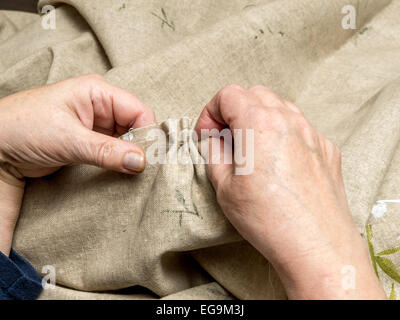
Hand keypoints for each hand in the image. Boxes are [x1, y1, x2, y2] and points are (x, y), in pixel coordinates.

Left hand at [0, 74, 154, 254]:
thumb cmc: (23, 128)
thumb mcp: (68, 139)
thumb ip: (107, 151)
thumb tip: (141, 161)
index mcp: (97, 92)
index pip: (138, 111)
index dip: (147, 134)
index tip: (150, 160)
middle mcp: (100, 105)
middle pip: (136, 125)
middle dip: (140, 147)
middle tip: (142, 170)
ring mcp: (95, 124)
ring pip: (127, 140)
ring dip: (129, 156)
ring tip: (130, 173)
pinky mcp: (90, 141)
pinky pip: (114, 150)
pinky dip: (119, 161)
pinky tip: (119, 172)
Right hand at [195, 85, 385, 299]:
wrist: (316, 246)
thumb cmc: (268, 219)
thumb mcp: (224, 186)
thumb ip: (213, 153)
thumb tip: (213, 140)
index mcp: (259, 123)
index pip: (228, 94)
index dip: (210, 112)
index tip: (208, 135)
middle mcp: (289, 120)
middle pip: (255, 95)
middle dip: (234, 111)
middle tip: (226, 140)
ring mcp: (312, 133)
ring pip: (280, 107)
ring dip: (259, 119)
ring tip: (252, 150)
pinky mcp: (326, 149)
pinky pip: (300, 128)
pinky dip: (282, 134)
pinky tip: (278, 162)